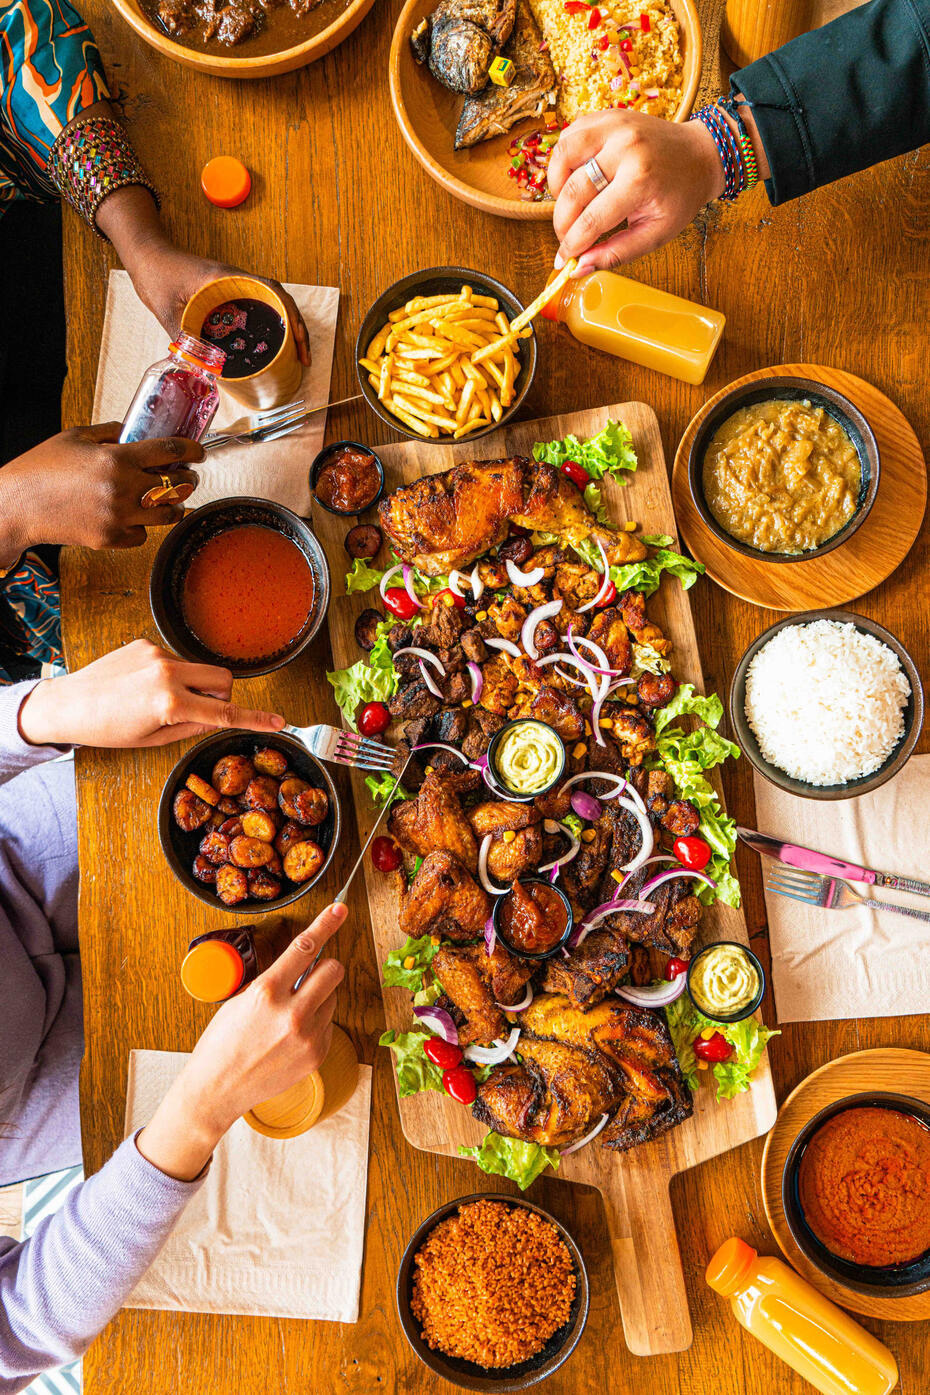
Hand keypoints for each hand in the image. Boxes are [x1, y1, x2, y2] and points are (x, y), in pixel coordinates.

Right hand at [0, 424, 201, 564]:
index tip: (199, 451)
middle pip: (177, 485)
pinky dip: (142, 526)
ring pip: (167, 515)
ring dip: (173, 506)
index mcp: (117, 458)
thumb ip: (110, 433)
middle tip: (187, 476)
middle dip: (188, 479)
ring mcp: (119, 517)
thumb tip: (134, 431)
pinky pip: (142, 535)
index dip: (192, 449)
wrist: (18, 505)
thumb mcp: (76, 437)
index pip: (170, 451)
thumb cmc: (42, 468)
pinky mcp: (111, 539)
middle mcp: (123, 488)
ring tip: (169, 500)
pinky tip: (134, 516)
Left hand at [18, 639, 284, 748]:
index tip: (278, 722)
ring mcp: (157, 654)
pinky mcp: (146, 643)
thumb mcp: (153, 739)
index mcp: (169, 703)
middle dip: (222, 696)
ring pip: (200, 669)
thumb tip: (216, 717)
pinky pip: (176, 659)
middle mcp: (167, 673)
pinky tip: (144, 685)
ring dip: (194, 685)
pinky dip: (171, 674)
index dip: (254, 719)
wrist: (68, 704)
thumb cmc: (107, 729)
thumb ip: (192, 726)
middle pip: (223, 680)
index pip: (224, 713)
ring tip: (159, 699)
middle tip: (200, 711)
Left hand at [88, 175, 310, 364]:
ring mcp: (234, 286)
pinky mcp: (228, 293)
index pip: (273, 291)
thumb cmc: (157, 274)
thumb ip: (184, 340)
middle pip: (281, 300)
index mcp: (228, 278)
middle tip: (303, 357)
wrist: (147, 256)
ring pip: (272, 304)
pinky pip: (257, 308)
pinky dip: (269, 325)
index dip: (291, 316)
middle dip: (297, 329)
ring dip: (287, 327)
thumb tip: (204, 371)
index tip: (299, 340)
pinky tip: (269, 346)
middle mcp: (237, 279)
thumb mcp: (167, 310)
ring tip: (294, 355)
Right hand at [137, 904, 346, 1179]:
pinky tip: (291, 1036)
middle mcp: (291, 1014)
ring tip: (290, 1014)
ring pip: (333, 997)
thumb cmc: (223, 1041)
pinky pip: (328, 1023)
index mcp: (267, 992)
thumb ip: (275, 979)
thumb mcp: (242, 999)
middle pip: (333, 970)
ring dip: (319, 997)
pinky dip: (316, 1023)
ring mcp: (307, 1037)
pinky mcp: (317, 1055)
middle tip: (311, 975)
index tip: (340, 910)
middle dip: (325, 967)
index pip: (305, 948)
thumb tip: (303, 960)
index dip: (326, 924)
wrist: (218, 1089)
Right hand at [549, 110, 725, 270]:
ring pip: (562, 156)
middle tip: (566, 236)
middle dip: (562, 223)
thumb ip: (616, 253)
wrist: (698, 154)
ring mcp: (614, 125)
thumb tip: (578, 268)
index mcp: (641, 179)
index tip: (564, 259)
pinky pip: (569, 137)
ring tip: (568, 203)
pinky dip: (563, 161)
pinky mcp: (606, 116)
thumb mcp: (655, 233)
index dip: (572, 244)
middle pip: (573, 191)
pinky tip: (574, 178)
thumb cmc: (678, 196)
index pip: (592, 220)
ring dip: (557, 186)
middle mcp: (625, 147)